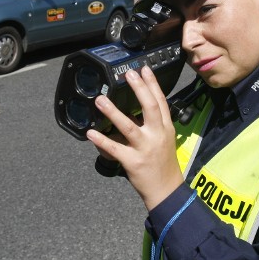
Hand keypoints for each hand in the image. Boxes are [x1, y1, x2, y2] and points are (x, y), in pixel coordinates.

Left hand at [86, 66, 183, 210]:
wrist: (167, 190)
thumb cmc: (163, 163)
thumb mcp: (164, 139)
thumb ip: (150, 124)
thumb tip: (133, 111)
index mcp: (165, 128)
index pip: (160, 101)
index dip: (153, 84)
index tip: (144, 69)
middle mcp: (157, 135)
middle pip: (150, 107)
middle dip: (139, 89)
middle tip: (128, 75)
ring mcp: (145, 148)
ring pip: (128, 126)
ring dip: (113, 112)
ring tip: (100, 100)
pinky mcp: (133, 162)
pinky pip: (114, 148)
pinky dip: (101, 140)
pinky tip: (91, 132)